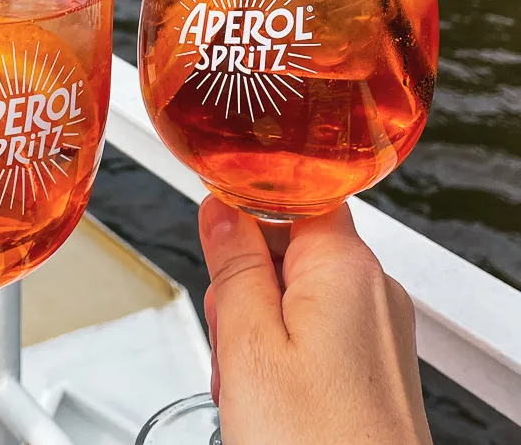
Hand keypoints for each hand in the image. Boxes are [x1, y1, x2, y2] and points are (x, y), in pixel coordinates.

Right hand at [200, 198, 431, 444]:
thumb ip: (233, 265)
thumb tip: (219, 209)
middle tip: (231, 337)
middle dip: (247, 282)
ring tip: (249, 384)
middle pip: (291, 247)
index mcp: (346, 268)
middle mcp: (373, 291)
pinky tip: (270, 399)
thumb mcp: (248, 346)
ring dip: (260, 325)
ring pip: (299, 295)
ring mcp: (378, 332)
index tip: (213, 230)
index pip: (293, 193)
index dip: (247, 206)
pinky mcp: (375, 369)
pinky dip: (284, 354)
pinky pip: (318, 334)